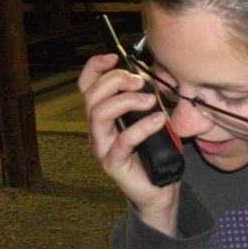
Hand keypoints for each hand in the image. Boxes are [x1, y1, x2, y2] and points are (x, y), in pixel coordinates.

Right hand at [78, 53, 179, 234]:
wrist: (157, 191)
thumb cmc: (153, 155)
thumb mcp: (149, 121)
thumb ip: (145, 102)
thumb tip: (152, 80)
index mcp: (103, 117)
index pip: (87, 87)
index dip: (95, 68)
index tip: (114, 57)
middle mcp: (97, 131)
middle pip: (91, 97)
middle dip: (114, 81)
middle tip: (139, 81)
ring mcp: (103, 148)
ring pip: (100, 115)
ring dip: (126, 101)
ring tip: (151, 100)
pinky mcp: (113, 164)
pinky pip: (123, 141)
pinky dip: (142, 127)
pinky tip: (160, 120)